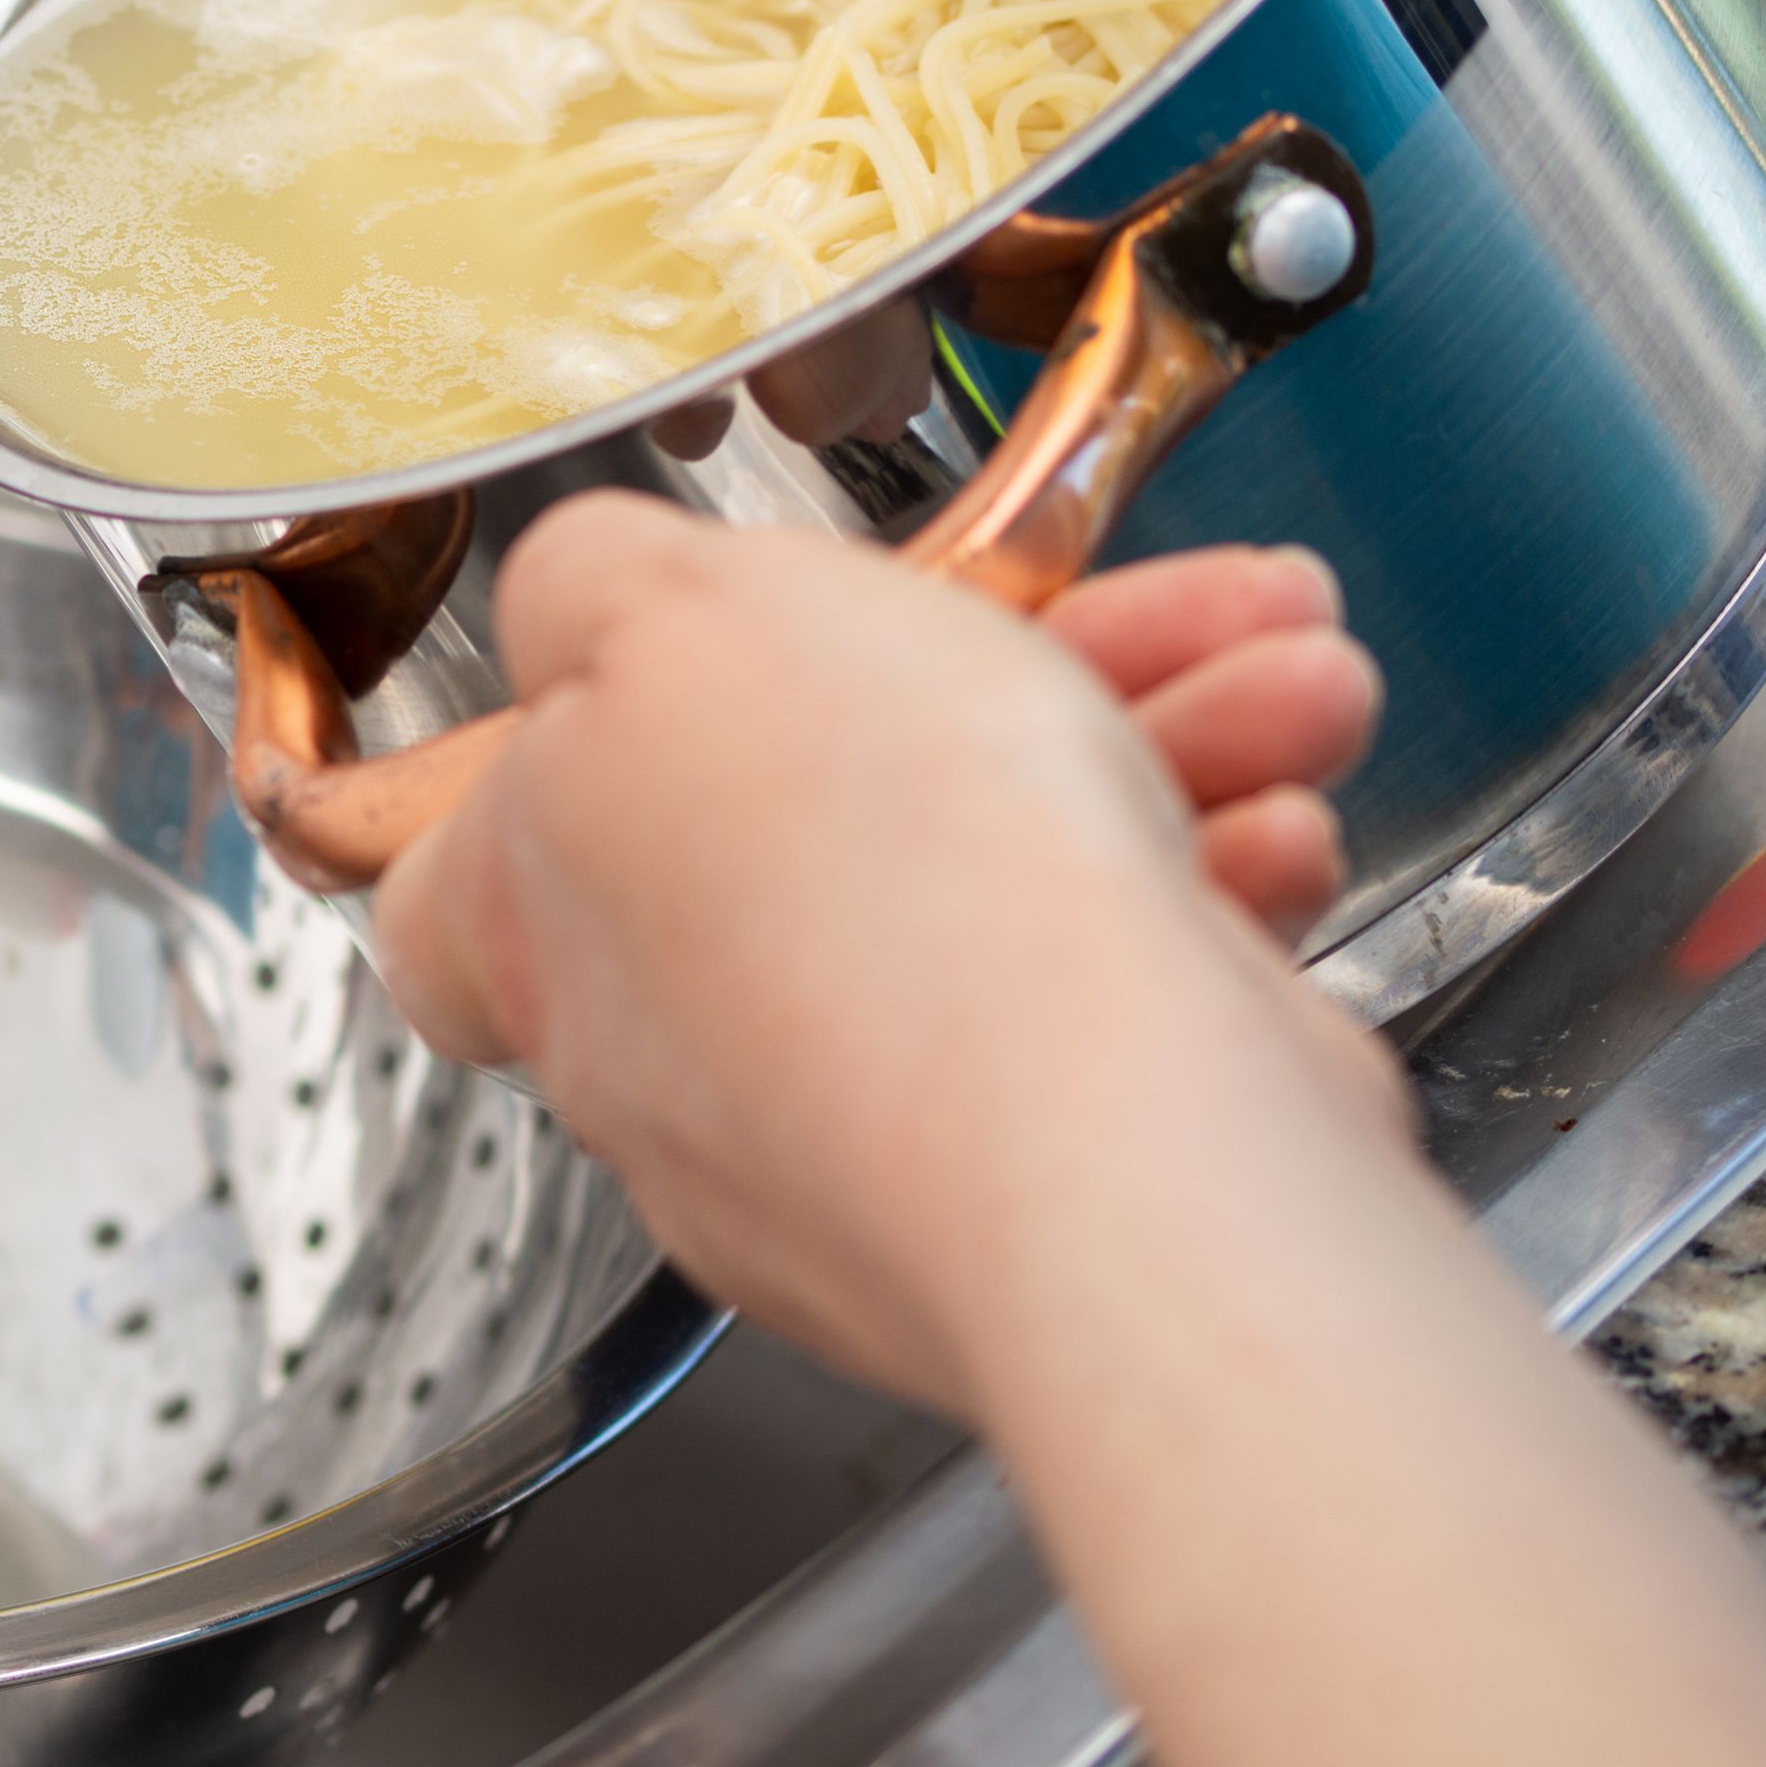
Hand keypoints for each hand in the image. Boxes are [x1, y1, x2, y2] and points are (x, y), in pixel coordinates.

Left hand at [373, 494, 1398, 1411]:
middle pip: (810, 812)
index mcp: (543, 922)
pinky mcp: (1037, 1186)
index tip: (671, 680)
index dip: (569, 754)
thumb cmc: (889, 897)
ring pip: (997, 889)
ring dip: (1158, 752)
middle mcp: (680, 1053)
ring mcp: (861, 1135)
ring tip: (1288, 683)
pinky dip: (1201, 896)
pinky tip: (1277, 828)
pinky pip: (1112, 1003)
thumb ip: (590, 580)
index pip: (477, 863)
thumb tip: (576, 598)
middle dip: (1002, 679)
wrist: (1122, 1153)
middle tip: (1130, 614)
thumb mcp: (675, 609)